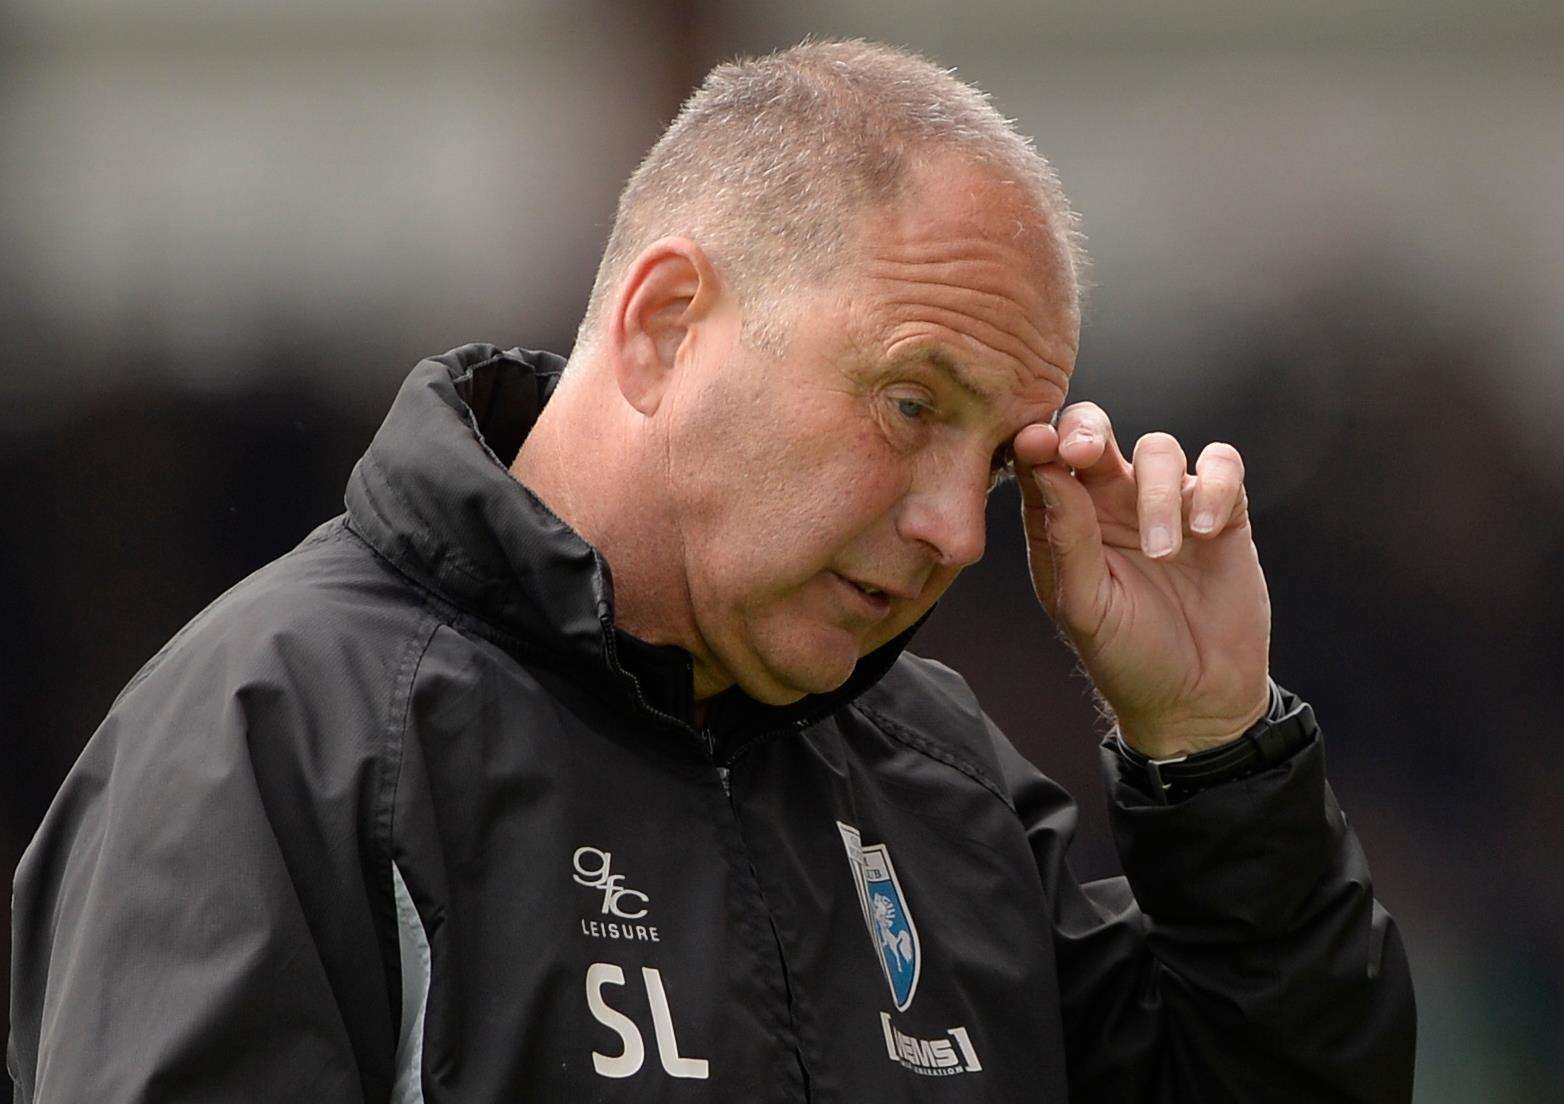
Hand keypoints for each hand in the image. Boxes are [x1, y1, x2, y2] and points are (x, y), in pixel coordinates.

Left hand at [1012, 403, 1270, 757]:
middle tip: (1085, 451)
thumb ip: (1066, 538)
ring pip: (1159, 448)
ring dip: (1157, 492)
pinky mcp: (1221, 512)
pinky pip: (1221, 465)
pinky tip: (1204, 531)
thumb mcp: (1085, 606)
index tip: (1036, 444)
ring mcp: (1166, 504)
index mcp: (1066, 522)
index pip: (1043, 461)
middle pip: (1094, 431)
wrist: (1196, 699)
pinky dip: (1213, 486)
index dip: (1038, 442)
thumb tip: (1045, 469)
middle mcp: (1111, 503)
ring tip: (1163, 552)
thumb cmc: (1127, 656)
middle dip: (1087, 429)